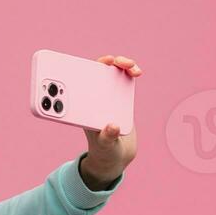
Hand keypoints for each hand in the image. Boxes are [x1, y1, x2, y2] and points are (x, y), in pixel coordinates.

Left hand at [80, 54, 142, 189]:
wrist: (116, 153)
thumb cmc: (105, 150)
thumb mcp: (105, 146)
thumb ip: (108, 137)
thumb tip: (113, 126)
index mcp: (83, 108)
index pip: (80, 83)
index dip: (83, 70)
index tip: (91, 65)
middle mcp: (94, 98)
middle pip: (97, 72)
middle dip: (105, 62)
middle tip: (114, 61)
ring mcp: (107, 96)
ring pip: (112, 72)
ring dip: (121, 64)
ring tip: (132, 68)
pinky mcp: (120, 97)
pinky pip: (124, 78)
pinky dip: (130, 72)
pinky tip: (136, 73)